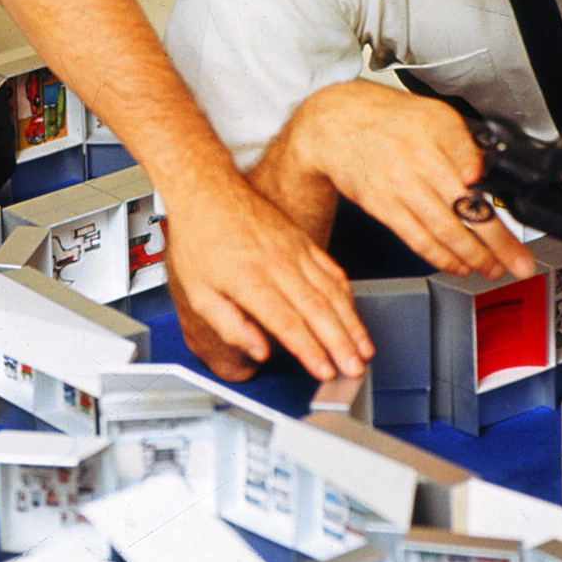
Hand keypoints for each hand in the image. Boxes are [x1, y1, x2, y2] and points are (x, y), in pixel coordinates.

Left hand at [167, 189, 373, 382]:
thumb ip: (229, 326)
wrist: (208, 192)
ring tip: (364, 349)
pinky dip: (348, 297)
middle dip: (341, 344)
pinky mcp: (304, 242)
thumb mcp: (198, 293)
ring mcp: (296, 251)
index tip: (324, 370)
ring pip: (332, 292)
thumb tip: (258, 352)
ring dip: (351, 324)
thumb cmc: (200, 242)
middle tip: (355, 369)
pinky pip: (333, 271)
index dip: (309, 350)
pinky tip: (353, 315)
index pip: (288, 323)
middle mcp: (278, 264)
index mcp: (251, 281)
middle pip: (318, 310)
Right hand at [276, 80, 535, 280]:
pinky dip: (439, 256)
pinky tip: (457, 265)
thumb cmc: (388, 120)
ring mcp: (398, 189)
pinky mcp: (382, 207)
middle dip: (496, 245)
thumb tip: (485, 173)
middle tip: (517, 264)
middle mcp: (418, 165)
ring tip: (491, 269)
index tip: (520, 235)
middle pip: (465, 213)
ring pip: (442, 231)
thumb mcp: (435, 116)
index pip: (477, 183)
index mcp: (437, 140)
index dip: (500, 213)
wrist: (336, 125)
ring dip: (471, 257)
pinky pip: (415, 238)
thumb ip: (464, 144)